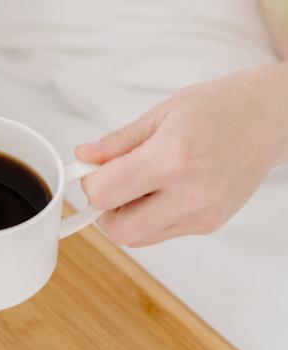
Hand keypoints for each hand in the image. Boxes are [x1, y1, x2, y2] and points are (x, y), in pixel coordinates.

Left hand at [75, 66, 287, 246]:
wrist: (266, 120)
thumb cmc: (216, 110)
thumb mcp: (159, 114)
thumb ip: (118, 142)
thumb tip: (84, 157)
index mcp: (171, 160)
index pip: (105, 194)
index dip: (90, 183)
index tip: (93, 169)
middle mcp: (189, 195)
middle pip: (119, 231)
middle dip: (105, 209)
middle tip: (113, 182)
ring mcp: (201, 215)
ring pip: (139, 239)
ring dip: (127, 217)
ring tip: (141, 183)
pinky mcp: (209, 225)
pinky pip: (162, 234)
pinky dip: (150, 218)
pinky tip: (162, 190)